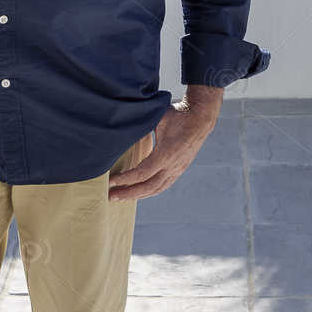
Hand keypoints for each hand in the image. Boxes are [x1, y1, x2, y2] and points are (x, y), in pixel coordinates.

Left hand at [106, 89, 222, 200]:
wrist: (201, 117)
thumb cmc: (178, 115)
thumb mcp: (157, 118)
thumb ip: (141, 129)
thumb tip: (122, 134)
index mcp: (165, 154)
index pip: (141, 173)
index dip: (125, 179)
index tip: (110, 181)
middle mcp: (173, 166)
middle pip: (147, 187)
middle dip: (128, 193)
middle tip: (111, 196)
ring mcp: (178, 169)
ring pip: (156, 189)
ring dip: (138, 195)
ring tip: (122, 196)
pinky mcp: (180, 169)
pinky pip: (163, 185)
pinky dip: (150, 191)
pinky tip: (141, 192)